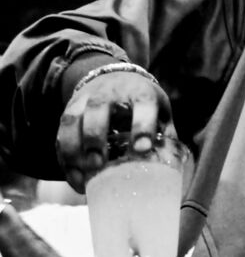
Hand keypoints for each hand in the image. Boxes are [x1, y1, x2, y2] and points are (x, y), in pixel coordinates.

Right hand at [57, 71, 174, 192]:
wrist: (113, 76)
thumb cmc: (142, 102)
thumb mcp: (159, 110)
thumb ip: (165, 135)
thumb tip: (171, 167)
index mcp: (139, 91)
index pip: (142, 104)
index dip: (142, 126)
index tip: (141, 149)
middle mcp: (109, 92)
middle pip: (97, 109)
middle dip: (95, 137)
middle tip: (98, 164)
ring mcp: (85, 100)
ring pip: (72, 121)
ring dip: (74, 150)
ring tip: (84, 177)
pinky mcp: (69, 112)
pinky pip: (61, 135)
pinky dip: (66, 159)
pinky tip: (76, 179)